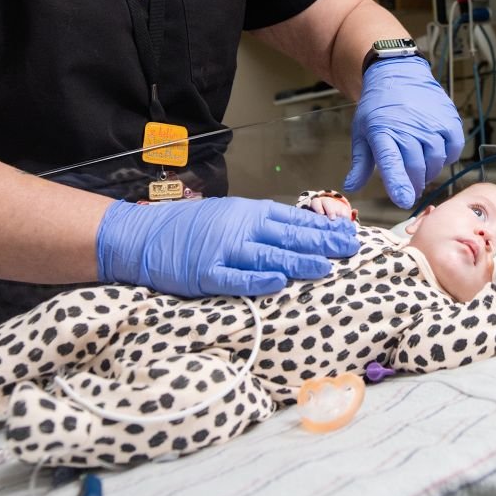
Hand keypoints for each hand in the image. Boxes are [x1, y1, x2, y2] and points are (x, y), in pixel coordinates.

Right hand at [95, 195, 358, 295]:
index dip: (324, 227)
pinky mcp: (206, 273)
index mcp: (250, 212)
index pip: (294, 219)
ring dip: (298, 262)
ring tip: (326, 267)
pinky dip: (258, 280)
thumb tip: (302, 231)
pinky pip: (236, 278)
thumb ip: (263, 224)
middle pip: (288, 236)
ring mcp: (223, 250)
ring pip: (268, 256)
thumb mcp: (231, 216)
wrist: (145, 235)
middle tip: (350, 249)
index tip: (349, 233)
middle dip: (322, 243)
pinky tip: (279, 282)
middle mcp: (240, 228)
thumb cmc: (192, 227)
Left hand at [343, 56, 464, 207]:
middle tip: (408, 185)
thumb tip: (351, 187)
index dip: (398, 183)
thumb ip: (360, 163)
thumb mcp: (362, 132)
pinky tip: (435, 151)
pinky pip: (453, 150)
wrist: (399, 75)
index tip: (404, 201)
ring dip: (428, 172)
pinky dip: (446, 156)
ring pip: (436, 163)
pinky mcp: (450, 120)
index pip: (391, 162)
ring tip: (419, 164)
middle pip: (416, 169)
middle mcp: (409, 128)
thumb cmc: (378, 107)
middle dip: (412, 184)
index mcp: (383, 132)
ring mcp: (432, 124)